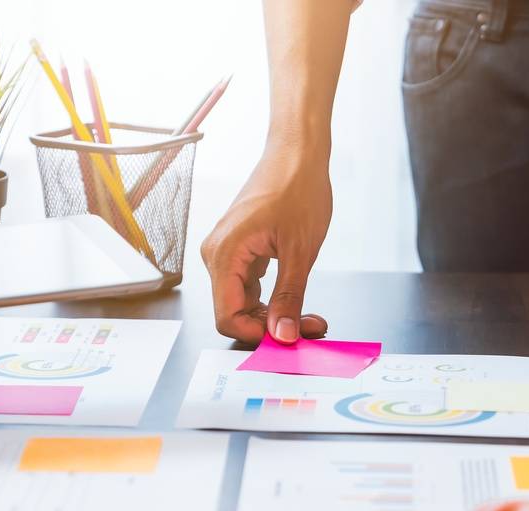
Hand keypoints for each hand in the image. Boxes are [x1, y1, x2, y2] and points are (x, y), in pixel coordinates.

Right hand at [201, 147, 329, 343]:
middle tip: (311, 328)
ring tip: (310, 316)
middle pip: (235, 312)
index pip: (227, 317)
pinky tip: (297, 300)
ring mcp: (226, 253)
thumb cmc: (297, 188)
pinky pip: (249, 287)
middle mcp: (216, 255)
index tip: (291, 339)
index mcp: (224, 255)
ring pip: (244, 302)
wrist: (297, 152)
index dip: (258, 335)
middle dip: (272, 326)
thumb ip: (289, 297)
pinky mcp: (239, 251)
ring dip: (275, 315)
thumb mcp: (300, 251)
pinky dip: (272, 299)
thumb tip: (283, 335)